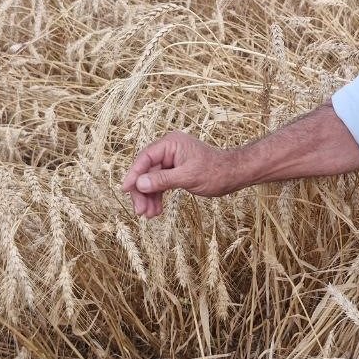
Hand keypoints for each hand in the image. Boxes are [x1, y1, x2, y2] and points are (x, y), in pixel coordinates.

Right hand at [120, 132, 238, 217]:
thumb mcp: (188, 177)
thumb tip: (140, 184)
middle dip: (142, 191)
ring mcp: (171, 160)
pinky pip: (160, 184)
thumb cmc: (215, 172)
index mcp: (170, 144)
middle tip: (140, 211)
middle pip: (145, 170)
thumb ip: (163, 180)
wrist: (233, 175)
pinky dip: (157, 197)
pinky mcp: (175, 171)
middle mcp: (168, 149)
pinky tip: (156, 211)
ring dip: (149, 198)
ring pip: (151, 180)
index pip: (145, 158)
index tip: (125, 190)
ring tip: (149, 215)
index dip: (134, 174)